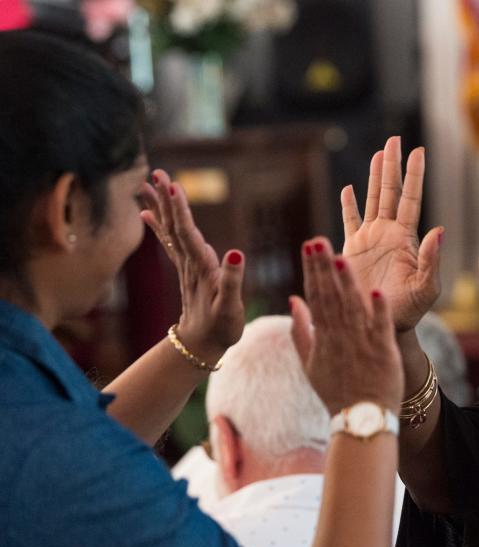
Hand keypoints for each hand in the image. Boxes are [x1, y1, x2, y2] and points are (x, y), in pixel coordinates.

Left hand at [140, 170, 244, 363]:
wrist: (201, 346)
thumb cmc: (221, 328)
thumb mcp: (231, 307)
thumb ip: (232, 280)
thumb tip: (236, 250)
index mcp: (202, 268)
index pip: (188, 233)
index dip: (180, 209)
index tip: (172, 185)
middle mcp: (189, 263)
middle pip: (174, 226)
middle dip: (166, 199)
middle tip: (155, 172)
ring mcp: (186, 265)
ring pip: (170, 230)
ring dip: (160, 205)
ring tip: (146, 182)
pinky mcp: (186, 269)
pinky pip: (170, 242)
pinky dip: (158, 224)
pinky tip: (145, 210)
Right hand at [290, 237, 402, 414]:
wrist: (360, 419)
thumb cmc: (336, 391)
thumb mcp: (309, 364)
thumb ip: (300, 331)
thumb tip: (293, 299)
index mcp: (323, 337)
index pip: (316, 297)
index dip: (312, 270)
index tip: (309, 246)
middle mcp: (341, 337)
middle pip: (331, 297)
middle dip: (324, 268)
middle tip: (319, 241)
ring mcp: (362, 344)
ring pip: (353, 309)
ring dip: (348, 284)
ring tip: (342, 258)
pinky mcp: (383, 353)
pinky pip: (380, 329)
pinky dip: (378, 312)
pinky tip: (376, 293)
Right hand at [340, 136, 442, 331]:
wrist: (382, 325)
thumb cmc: (410, 311)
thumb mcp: (427, 288)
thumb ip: (432, 260)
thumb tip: (440, 230)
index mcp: (407, 239)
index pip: (411, 199)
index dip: (414, 175)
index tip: (419, 151)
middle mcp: (389, 234)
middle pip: (390, 192)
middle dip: (392, 166)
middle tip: (395, 139)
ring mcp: (370, 241)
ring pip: (372, 201)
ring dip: (373, 177)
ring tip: (378, 153)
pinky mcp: (353, 251)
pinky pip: (349, 222)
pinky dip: (348, 205)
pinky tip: (349, 188)